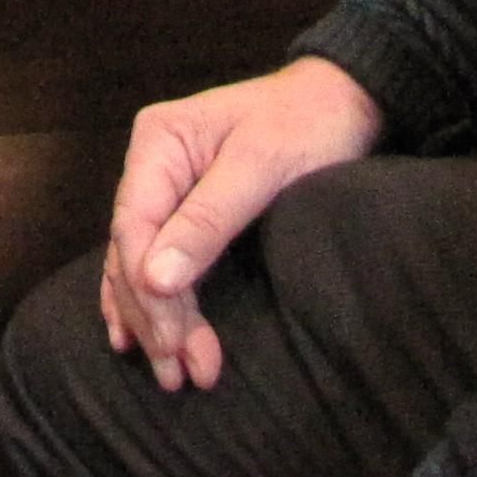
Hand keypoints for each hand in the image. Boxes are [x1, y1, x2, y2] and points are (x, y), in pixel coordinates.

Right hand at [102, 57, 380, 391]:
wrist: (342, 102)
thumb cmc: (306, 124)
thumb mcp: (261, 167)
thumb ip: (207, 221)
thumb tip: (154, 280)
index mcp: (158, 141)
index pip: (134, 228)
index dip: (148, 292)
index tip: (172, 343)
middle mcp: (151, 163)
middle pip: (133, 251)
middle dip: (155, 316)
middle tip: (181, 374)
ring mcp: (164, 185)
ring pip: (141, 262)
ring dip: (154, 319)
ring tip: (173, 375)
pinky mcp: (184, 207)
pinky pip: (153, 259)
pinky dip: (150, 300)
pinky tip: (138, 337)